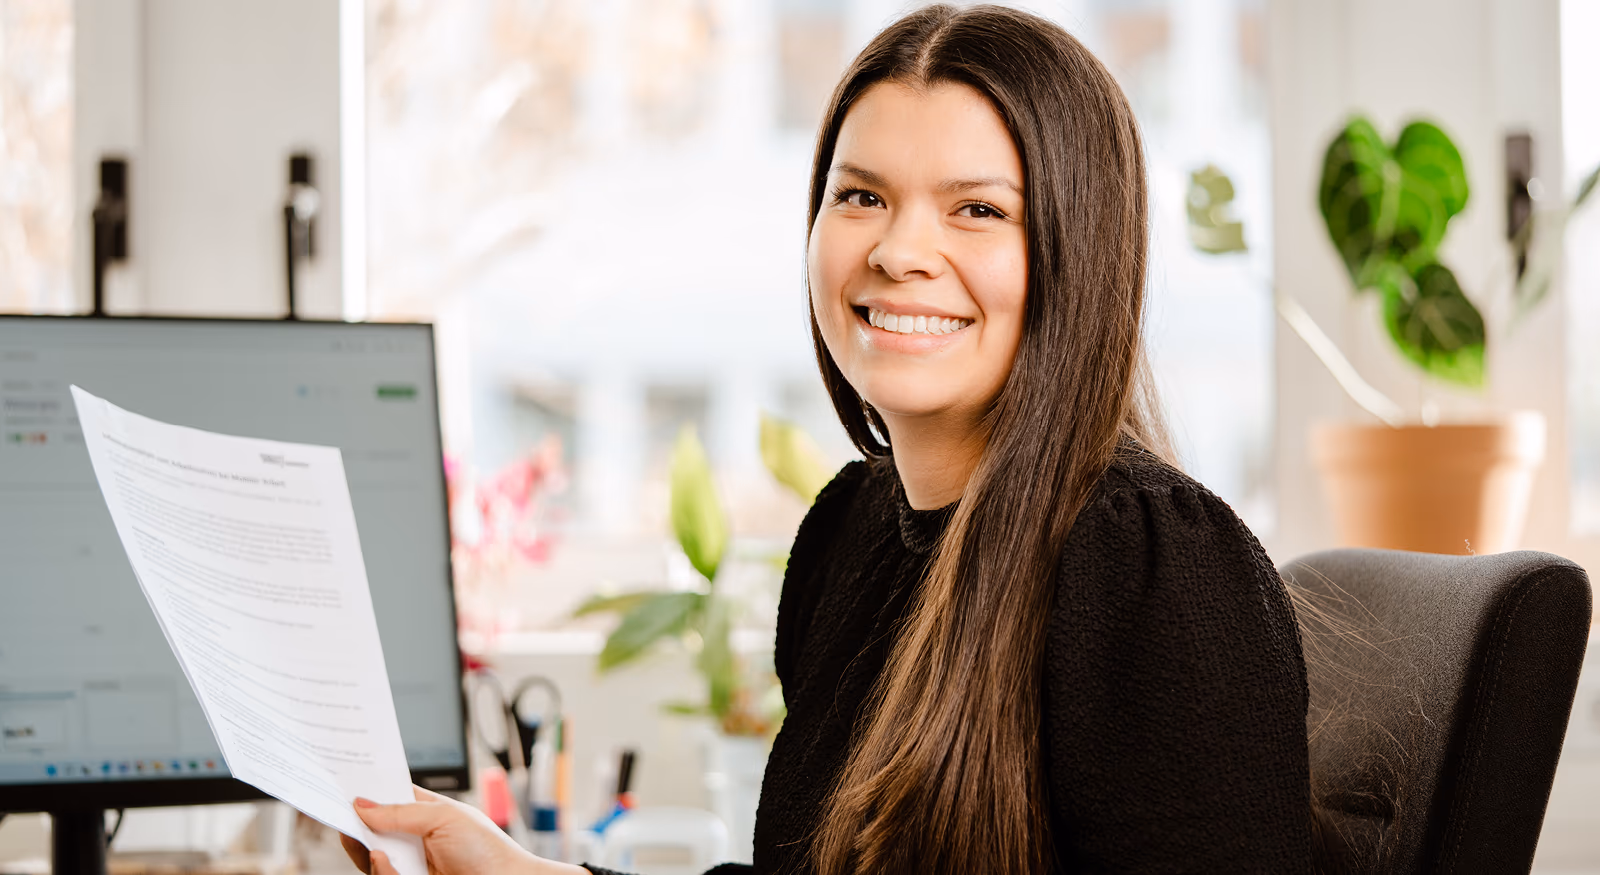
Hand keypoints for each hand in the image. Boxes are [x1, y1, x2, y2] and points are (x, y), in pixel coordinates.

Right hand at [339, 785, 585, 874]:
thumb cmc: (486, 848)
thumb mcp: (444, 817)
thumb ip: (401, 812)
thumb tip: (361, 804)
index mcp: (422, 812)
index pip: (385, 798)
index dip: (364, 791)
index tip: (338, 782)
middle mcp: (412, 838)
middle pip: (369, 831)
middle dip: (351, 823)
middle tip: (332, 811)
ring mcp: (408, 865)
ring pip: (370, 858)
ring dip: (363, 849)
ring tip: (363, 840)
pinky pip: (381, 874)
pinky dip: (379, 869)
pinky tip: (383, 860)